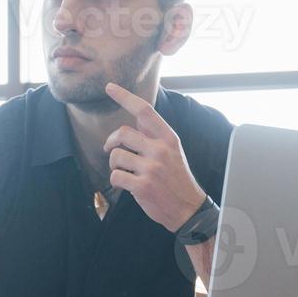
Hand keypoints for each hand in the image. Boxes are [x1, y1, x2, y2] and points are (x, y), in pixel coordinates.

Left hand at [103, 82, 207, 232]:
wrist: (188, 209)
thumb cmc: (177, 179)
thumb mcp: (173, 152)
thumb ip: (154, 137)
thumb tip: (133, 121)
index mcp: (169, 138)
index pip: (144, 110)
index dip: (124, 96)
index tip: (109, 87)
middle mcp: (160, 149)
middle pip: (123, 132)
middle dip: (111, 141)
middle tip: (110, 148)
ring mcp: (152, 168)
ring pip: (116, 156)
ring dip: (113, 164)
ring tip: (122, 171)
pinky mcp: (142, 186)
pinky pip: (116, 176)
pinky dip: (116, 181)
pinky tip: (125, 185)